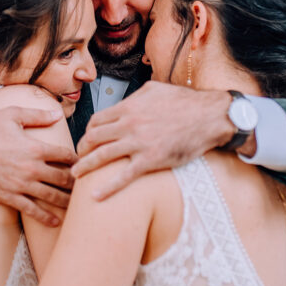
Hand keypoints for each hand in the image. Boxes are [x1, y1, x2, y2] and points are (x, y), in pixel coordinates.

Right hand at [0, 107, 76, 226]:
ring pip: (51, 196)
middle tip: (89, 185)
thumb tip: (57, 114)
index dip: (78, 159)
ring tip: (80, 206)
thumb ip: (37, 115)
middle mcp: (31, 168)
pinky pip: (31, 210)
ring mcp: (20, 184)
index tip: (86, 162)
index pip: (65, 155)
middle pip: (63, 178)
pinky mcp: (8, 196)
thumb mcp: (11, 115)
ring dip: (67, 201)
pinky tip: (56, 221)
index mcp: (34, 147)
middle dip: (78, 182)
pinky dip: (46, 217)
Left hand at [72, 82, 233, 198]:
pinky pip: (123, 176)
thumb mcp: (155, 89)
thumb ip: (135, 96)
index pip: (96, 121)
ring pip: (101, 156)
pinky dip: (107, 187)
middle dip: (82, 150)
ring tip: (75, 176)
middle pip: (93, 138)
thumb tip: (125, 102)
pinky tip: (95, 196)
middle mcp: (128, 124)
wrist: (209, 116)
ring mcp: (138, 143)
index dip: (88, 132)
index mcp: (128, 107)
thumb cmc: (185, 102)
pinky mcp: (150, 160)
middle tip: (78, 159)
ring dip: (85, 167)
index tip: (87, 141)